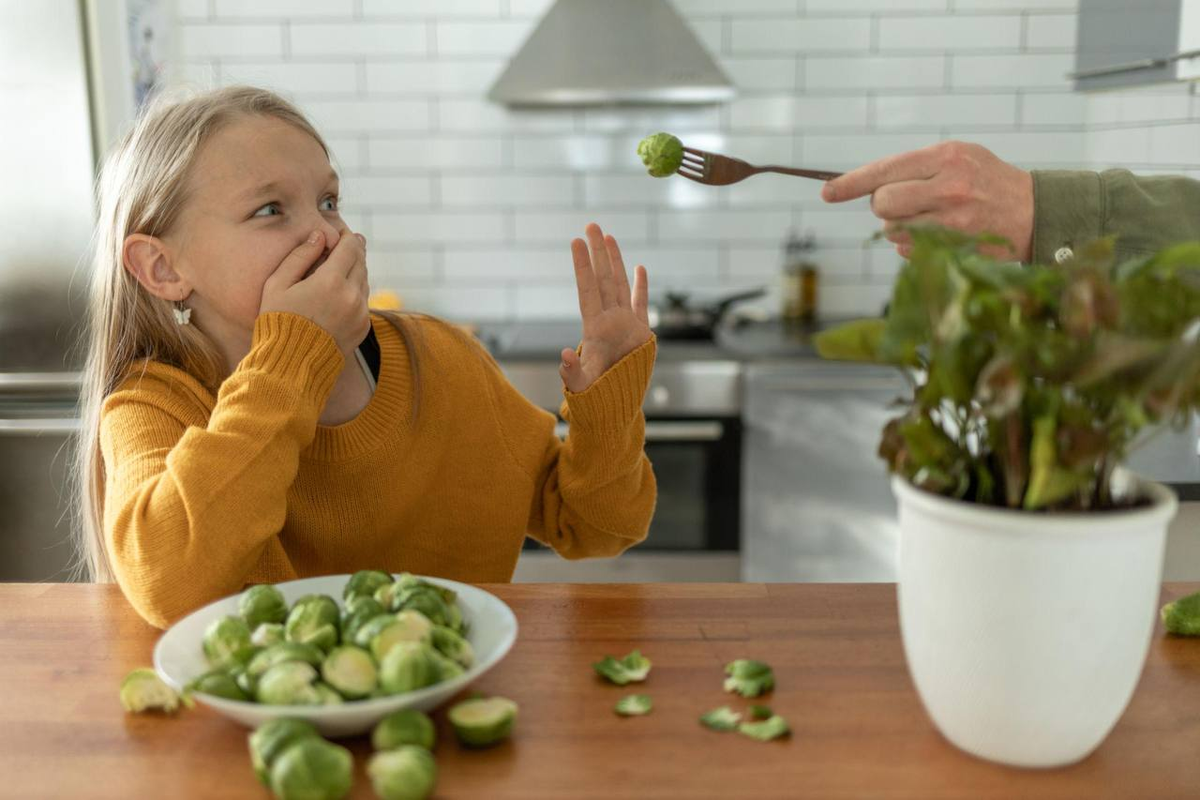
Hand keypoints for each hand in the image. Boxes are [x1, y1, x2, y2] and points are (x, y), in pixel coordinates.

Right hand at [259, 228, 370, 355]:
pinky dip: (356, 290)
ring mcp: (361, 313)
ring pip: (364, 280)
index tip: (340, 231)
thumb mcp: (277, 285)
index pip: (350, 247)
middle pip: (361, 261)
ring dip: (356, 269)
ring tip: (343, 264)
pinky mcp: (363, 327)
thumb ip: (300, 256)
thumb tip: (319, 236)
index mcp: (331, 282)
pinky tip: (342, 289)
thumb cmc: (277, 322)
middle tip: (346, 241)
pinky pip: (364, 300)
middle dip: (354, 250)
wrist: (290, 366)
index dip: (346, 236)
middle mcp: (352, 296)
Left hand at [560, 223, 651, 392]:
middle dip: (597, 252)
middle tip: (591, 225)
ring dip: (615, 261)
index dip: (582, 266)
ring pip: (620, 284)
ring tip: (609, 237)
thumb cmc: (595, 397)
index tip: (575, 242)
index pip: (587, 289)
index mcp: (594, 328)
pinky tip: (639, 267)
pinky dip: (640, 286)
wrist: (617, 405)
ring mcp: (625, 324)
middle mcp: (609, 320)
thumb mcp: (580, 386)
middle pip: (602, 278)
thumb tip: (562, 355)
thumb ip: (571, 372)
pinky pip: (640, 304)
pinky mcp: (641, 333)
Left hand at [821, 141, 1033, 261]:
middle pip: (882, 203)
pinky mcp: (954, 249)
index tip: (827, 191)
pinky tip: (936, 233)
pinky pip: (908, 250)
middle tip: (902, 202)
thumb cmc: (987, 181)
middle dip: (882, 204)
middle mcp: (949, 188)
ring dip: (898, 226)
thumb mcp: (959, 157)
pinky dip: (911, 244)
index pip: (885, 169)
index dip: (851, 182)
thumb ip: (916, 167)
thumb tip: (866, 185)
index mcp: (948, 157)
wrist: (1034, 212)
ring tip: (927, 216)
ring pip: (892, 229)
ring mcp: (953, 222)